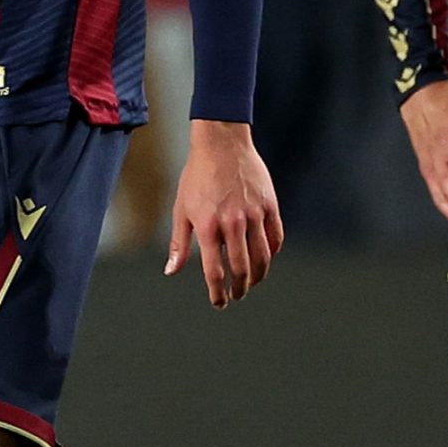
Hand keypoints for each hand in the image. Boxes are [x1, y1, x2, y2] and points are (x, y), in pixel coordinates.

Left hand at [166, 120, 283, 307]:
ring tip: (252, 282)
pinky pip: (276, 237)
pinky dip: (272, 253)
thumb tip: (171, 272)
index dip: (218, 293)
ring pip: (262, 257)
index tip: (219, 303)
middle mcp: (233, 223)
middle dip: (240, 288)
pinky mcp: (269, 205)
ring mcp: (254, 214)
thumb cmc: (197, 176)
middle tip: (237, 295)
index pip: (215, 272)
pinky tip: (265, 259)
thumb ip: (179, 243)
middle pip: (242, 269)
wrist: (221, 143)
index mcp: (208, 226)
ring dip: (258, 276)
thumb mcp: (181, 209)